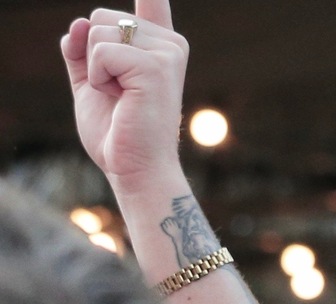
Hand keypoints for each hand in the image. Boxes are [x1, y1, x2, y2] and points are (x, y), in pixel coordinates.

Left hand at [64, 2, 188, 197]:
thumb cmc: (118, 133)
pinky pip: (100, 49)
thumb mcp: (88, 82)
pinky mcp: (156, 65)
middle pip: (100, 15)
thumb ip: (80, 50)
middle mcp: (169, 43)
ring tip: (119, 96)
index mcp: (159, 45)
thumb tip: (78, 23)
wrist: (134, 168)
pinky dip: (97, 75)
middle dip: (91, 53)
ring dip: (93, 66)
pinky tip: (119, 97)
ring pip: (97, 30)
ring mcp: (166, 53)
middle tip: (116, 91)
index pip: (152, 0)